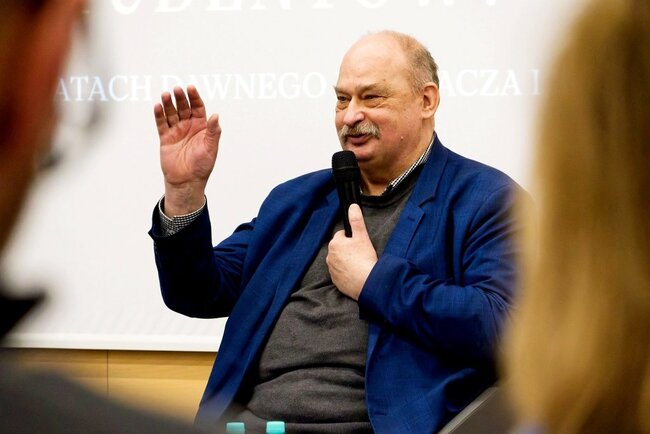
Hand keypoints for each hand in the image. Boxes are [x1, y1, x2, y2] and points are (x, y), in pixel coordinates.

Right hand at [154, 85, 220, 215]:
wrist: (187, 181)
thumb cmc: (202, 165)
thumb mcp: (211, 147)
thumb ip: (213, 131)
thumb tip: (216, 115)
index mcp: (201, 127)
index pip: (198, 108)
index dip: (194, 97)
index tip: (190, 88)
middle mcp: (188, 126)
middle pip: (184, 108)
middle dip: (180, 98)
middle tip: (177, 90)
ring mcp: (176, 131)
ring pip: (171, 114)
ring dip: (168, 104)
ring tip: (165, 95)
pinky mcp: (166, 138)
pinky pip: (162, 124)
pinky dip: (159, 115)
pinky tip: (158, 106)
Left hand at [326, 204, 377, 299]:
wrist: (366, 282)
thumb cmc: (364, 259)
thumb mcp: (362, 236)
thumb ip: (356, 220)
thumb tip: (352, 206)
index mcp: (334, 244)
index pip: (342, 236)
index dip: (352, 239)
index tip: (359, 244)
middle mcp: (329, 257)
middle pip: (340, 249)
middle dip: (349, 250)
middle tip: (361, 254)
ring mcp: (332, 270)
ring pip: (340, 261)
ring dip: (347, 261)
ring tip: (359, 264)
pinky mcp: (336, 281)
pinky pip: (340, 273)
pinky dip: (347, 273)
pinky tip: (356, 273)